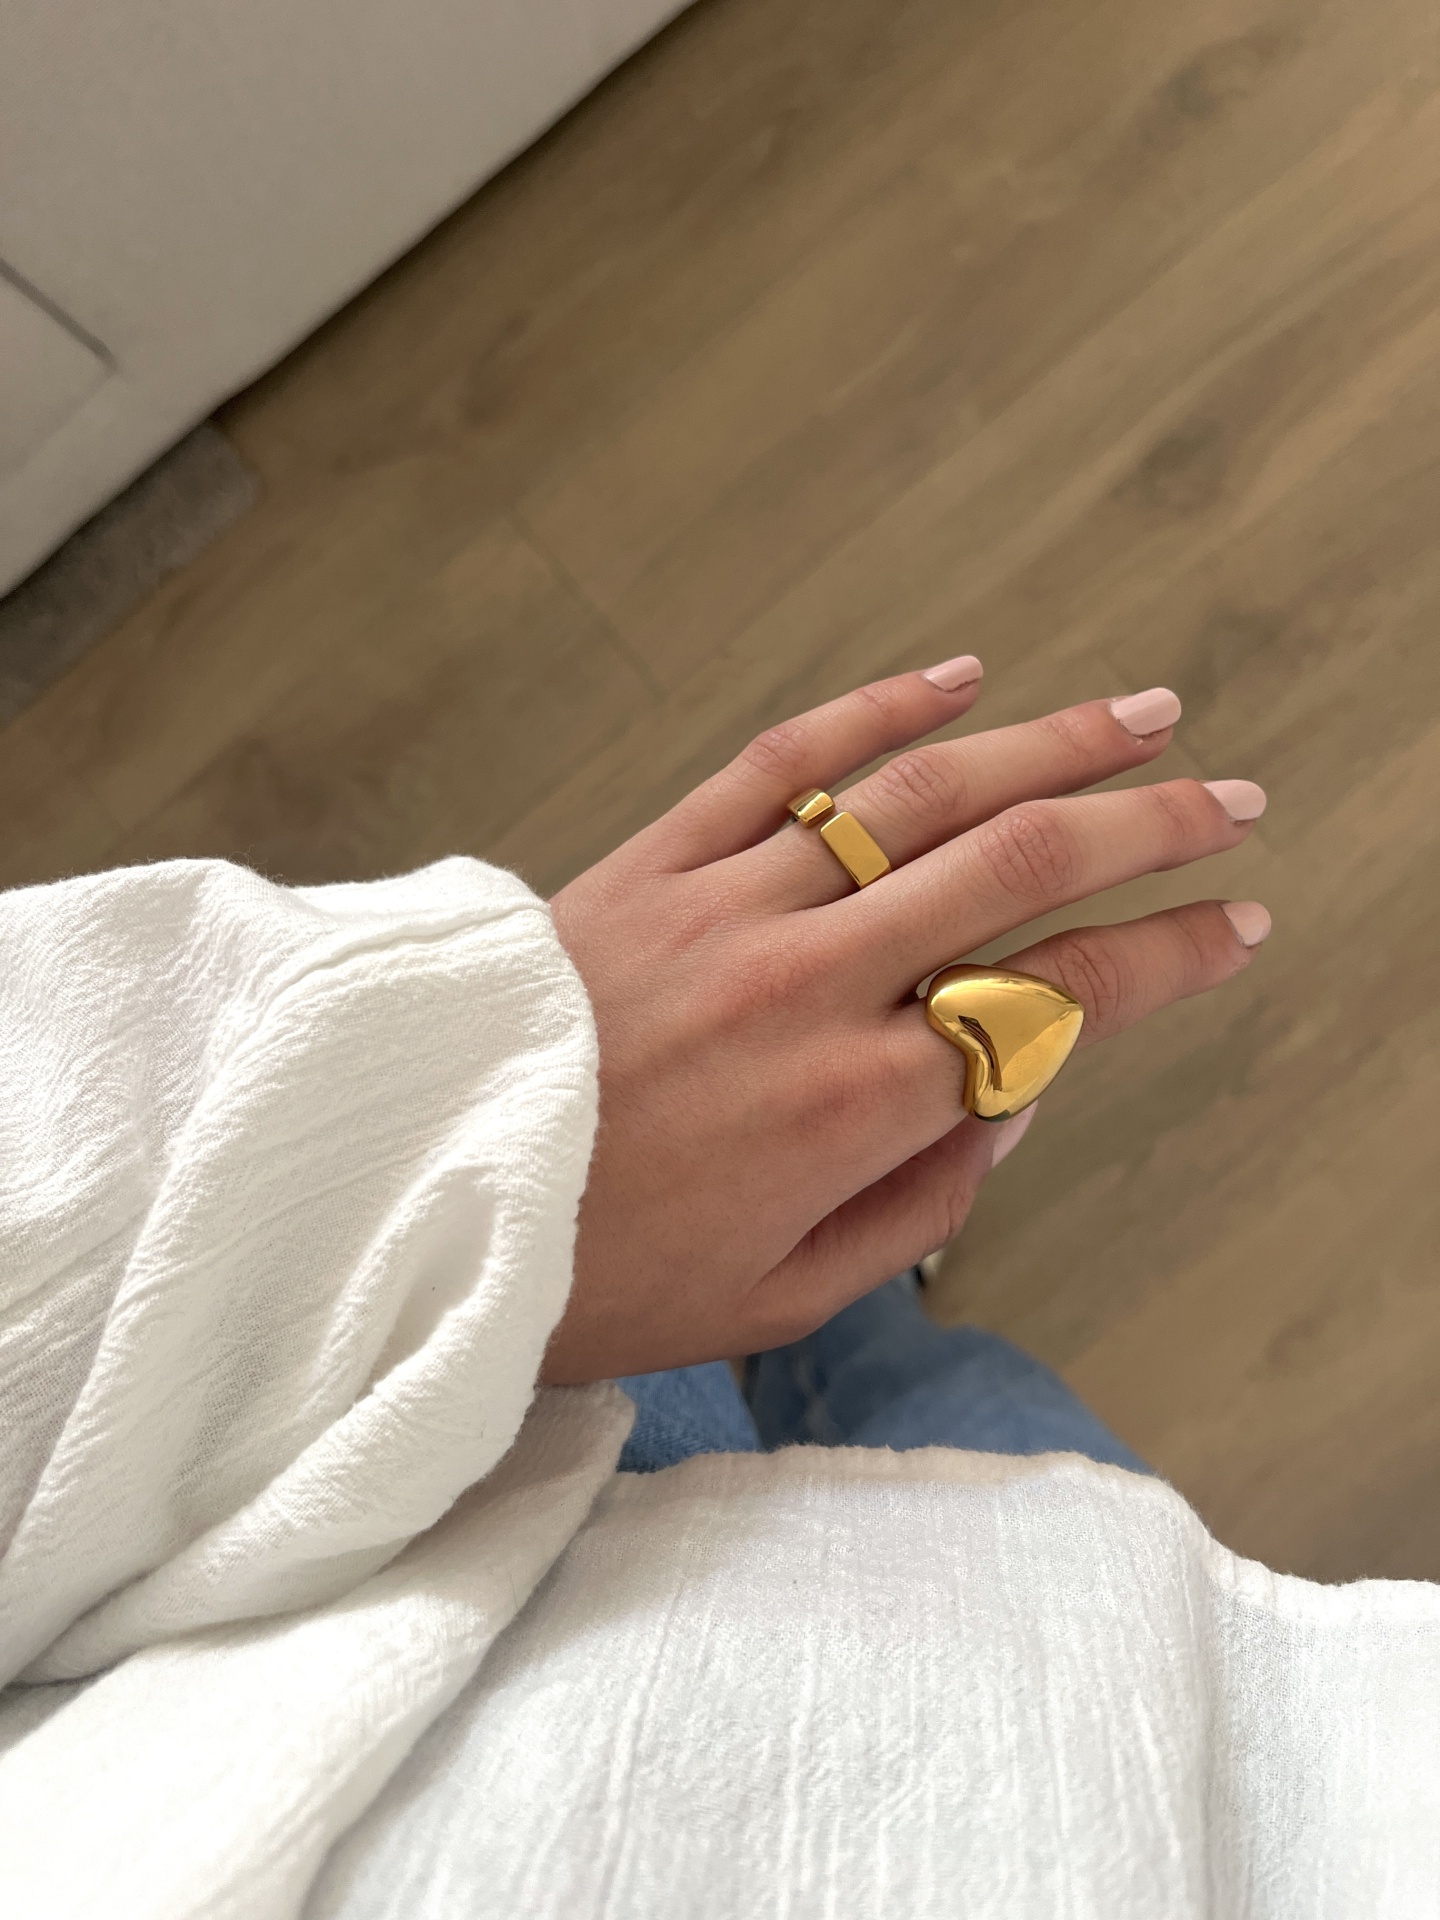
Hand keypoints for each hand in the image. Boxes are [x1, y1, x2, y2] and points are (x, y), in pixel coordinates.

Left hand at [544, 664, 1267, 1382]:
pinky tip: (958, 674)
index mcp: (854, 1107)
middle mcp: (810, 985)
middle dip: (1146, 826)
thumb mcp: (776, 1302)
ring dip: (1048, 744)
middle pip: (1015, 869)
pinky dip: (876, 708)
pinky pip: (778, 757)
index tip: (1237, 925)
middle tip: (1230, 799)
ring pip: (917, 795)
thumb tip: (1005, 1110)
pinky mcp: (649, 860)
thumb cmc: (592, 1277)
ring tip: (1143, 713)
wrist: (401, 1204)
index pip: (1060, 1004)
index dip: (1169, 958)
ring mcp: (727, 905)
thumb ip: (915, 1209)